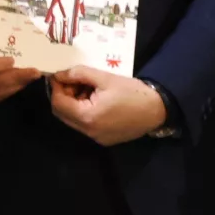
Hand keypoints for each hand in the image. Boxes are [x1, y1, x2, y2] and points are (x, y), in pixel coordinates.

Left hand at [47, 67, 168, 146]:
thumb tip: (60, 74)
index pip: (58, 103)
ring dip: (74, 104)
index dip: (56, 88)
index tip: (60, 76)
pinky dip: (84, 112)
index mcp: (87, 117)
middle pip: (62, 114)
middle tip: (73, 81)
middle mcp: (88, 131)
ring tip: (87, 89)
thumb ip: (79, 74)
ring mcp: (96, 138)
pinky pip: (85, 126)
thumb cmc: (132, 91)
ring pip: (73, 120)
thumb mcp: (105, 78)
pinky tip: (96, 100)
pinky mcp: (103, 139)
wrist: (157, 109)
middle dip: (63, 96)